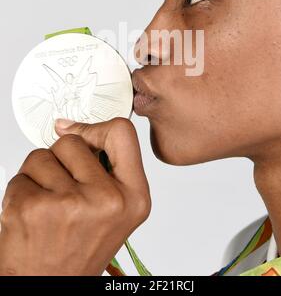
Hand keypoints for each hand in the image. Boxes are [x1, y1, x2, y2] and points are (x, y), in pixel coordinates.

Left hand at [0, 118, 150, 274]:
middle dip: (61, 160)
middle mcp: (107, 201)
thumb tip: (68, 126)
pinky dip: (21, 192)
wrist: (48, 285)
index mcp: (133, 198)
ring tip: (48, 206)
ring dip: (38, 176)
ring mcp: (69, 204)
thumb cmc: (79, 250)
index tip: (82, 136)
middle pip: (73, 142)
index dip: (97, 129)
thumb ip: (105, 167)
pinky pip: (20, 177)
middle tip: (64, 192)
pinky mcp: (34, 209)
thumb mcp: (115, 209)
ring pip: (42, 156)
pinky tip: (33, 217)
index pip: (122, 133)